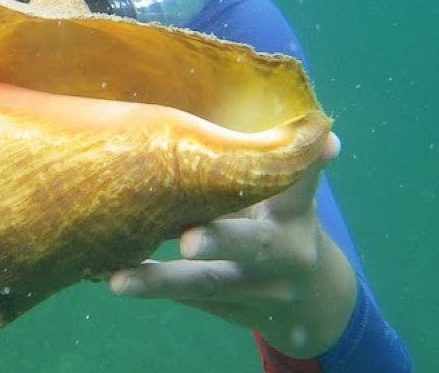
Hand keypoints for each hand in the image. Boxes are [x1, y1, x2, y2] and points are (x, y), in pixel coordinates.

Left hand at [109, 132, 356, 358]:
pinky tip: (116, 279)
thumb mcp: (289, 198)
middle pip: (252, 246)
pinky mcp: (233, 312)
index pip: (299, 186)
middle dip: (220, 241)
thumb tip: (315, 127)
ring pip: (209, 284)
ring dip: (162, 281)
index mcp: (296, 215)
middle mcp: (285, 254)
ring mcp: (259, 291)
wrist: (312, 301)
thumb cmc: (282, 225)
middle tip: (189, 241)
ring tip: (120, 281)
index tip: (322, 147)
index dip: (304, 168)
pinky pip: (190, 301)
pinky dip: (155, 290)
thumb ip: (279, 164)